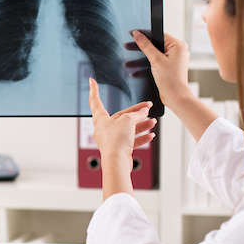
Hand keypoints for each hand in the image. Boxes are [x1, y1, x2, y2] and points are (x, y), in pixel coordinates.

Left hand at [89, 78, 154, 197]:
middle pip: (120, 116)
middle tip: (147, 108)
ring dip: (140, 125)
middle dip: (135, 112)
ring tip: (152, 122)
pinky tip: (150, 135)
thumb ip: (136, 114)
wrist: (117, 163)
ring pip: (127, 129)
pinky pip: (131, 140)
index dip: (94, 90)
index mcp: (100, 119)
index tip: (92, 81)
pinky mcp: (119, 149)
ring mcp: (111, 139)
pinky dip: (140, 137)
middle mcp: (104, 129)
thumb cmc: (115, 142)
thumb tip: (143, 112)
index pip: (95, 101)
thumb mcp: (127, 121)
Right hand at [127, 31, 219, 141]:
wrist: (175, 97)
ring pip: (154, 55)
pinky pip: (156, 62)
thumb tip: (138, 35)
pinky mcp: (170, 67)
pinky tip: (135, 71)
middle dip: (141, 48)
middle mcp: (178, 51)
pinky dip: (147, 65)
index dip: (145, 34)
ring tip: (128, 62)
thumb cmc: (171, 80)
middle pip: (156, 45)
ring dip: (141, 59)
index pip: (159, 35)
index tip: (134, 33)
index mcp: (178, 46)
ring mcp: (174, 59)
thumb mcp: (155, 60)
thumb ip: (146, 46)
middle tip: (128, 46)